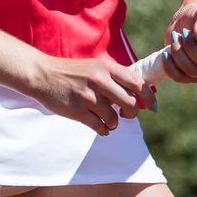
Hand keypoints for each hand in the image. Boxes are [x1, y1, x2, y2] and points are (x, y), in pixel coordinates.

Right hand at [24, 55, 158, 135]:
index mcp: (106, 67)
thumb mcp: (95, 67)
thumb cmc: (72, 72)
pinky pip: (100, 127)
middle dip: (131, 114)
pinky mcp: (77, 111)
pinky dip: (103, 130)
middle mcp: (99, 80)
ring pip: (114, 119)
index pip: (137, 83)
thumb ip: (115, 78)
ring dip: (114, 123)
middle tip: (126, 115)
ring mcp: (87, 97)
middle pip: (130, 104)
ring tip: (107, 120)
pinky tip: (99, 126)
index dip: (149, 97)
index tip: (153, 107)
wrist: (43, 75)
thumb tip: (139, 94)